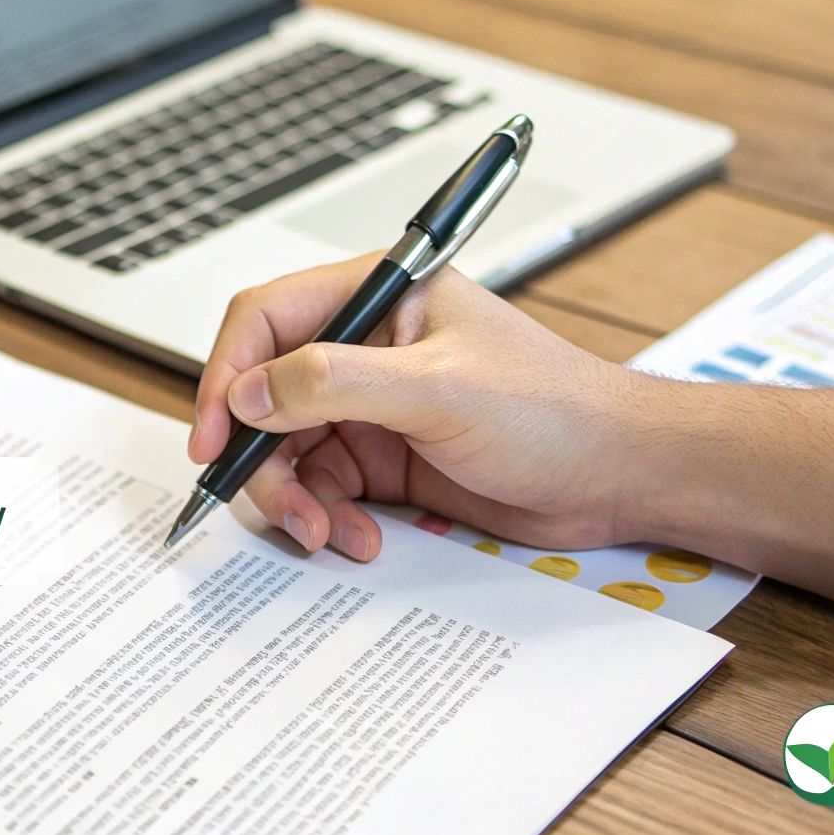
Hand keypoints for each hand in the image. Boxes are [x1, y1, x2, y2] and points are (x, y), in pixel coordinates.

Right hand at [190, 255, 644, 559]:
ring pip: (286, 450)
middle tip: (274, 502)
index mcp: (375, 297)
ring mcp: (371, 406)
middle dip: (261, 456)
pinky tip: (358, 537)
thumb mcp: (437, 390)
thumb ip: (334, 382)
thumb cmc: (555, 410)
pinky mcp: (384, 458)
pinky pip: (323, 489)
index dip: (225, 375)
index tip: (213, 435)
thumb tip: (249, 391)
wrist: (619, 477)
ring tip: (325, 531)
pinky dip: (327, 518)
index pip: (265, 320)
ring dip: (295, 497)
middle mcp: (363, 347)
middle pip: (264, 395)